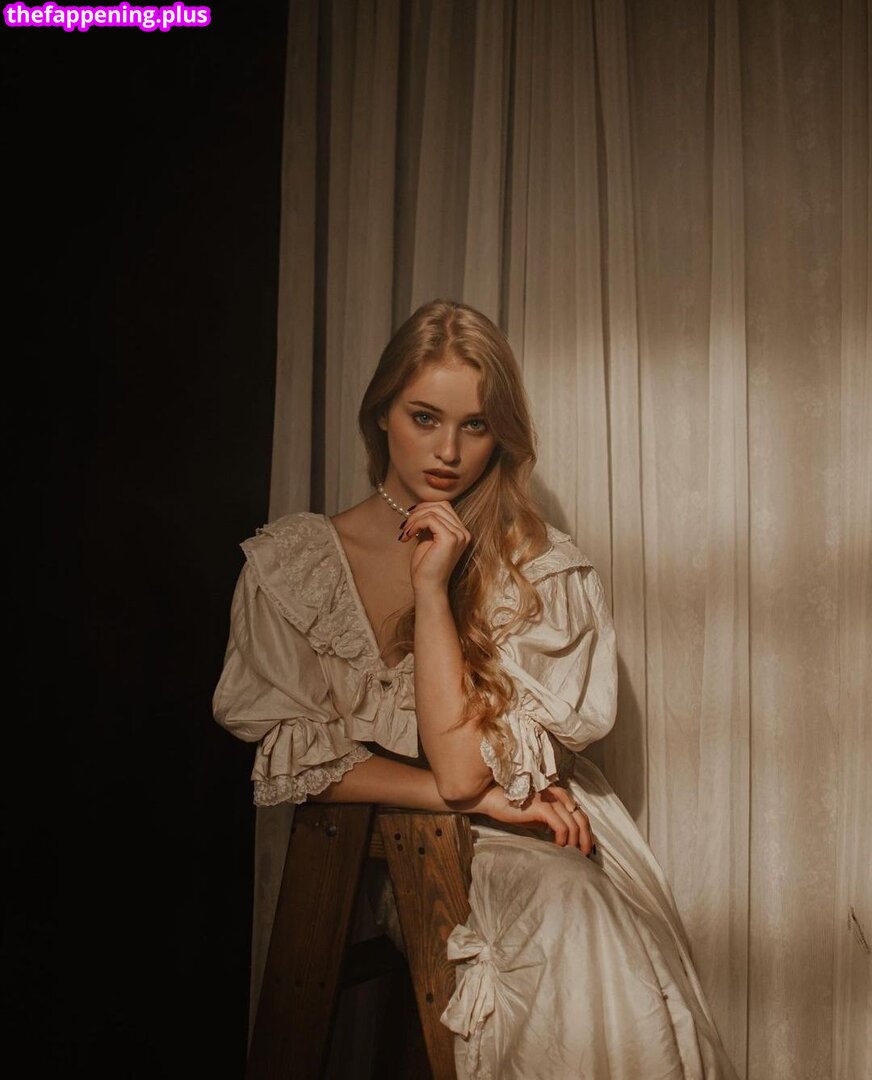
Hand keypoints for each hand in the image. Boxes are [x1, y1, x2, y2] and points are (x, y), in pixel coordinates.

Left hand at [399, 499, 471, 593]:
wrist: (428, 587)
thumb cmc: (426, 567)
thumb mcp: (428, 539)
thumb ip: (429, 524)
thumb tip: (419, 507)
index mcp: (461, 532)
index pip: (445, 507)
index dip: (425, 508)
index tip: (409, 519)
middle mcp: (464, 532)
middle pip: (441, 505)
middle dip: (419, 512)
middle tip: (405, 525)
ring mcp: (459, 535)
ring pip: (434, 511)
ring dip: (414, 519)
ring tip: (405, 533)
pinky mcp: (450, 539)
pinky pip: (430, 519)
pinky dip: (416, 524)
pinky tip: (408, 536)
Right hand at [470, 783, 597, 855]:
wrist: (493, 799)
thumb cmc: (515, 809)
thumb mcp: (539, 816)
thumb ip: (554, 821)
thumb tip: (568, 839)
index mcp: (559, 795)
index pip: (581, 814)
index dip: (587, 832)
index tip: (586, 848)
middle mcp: (558, 794)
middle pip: (581, 818)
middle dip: (586, 839)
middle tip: (585, 856)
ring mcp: (550, 799)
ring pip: (573, 824)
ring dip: (575, 842)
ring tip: (571, 855)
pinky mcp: (541, 806)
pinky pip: (560, 826)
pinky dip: (563, 839)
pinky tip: (557, 847)